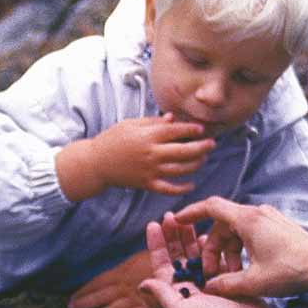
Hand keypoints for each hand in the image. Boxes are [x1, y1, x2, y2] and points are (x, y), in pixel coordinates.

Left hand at [68, 250, 159, 307]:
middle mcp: (125, 285)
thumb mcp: (140, 257)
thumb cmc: (159, 260)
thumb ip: (127, 265)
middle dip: (86, 302)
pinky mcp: (147, 307)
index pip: (99, 281)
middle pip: (102, 295)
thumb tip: (115, 269)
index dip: (85, 289)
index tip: (73, 296)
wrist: (177, 267)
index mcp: (123, 271)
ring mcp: (136, 297)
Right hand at [91, 114, 215, 193]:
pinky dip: (182, 188)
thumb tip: (173, 118)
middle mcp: (152, 153)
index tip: (202, 128)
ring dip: (196, 164)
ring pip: (181, 169)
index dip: (192, 129)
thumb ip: (153, 122)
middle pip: (184, 151)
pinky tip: (192, 184)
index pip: (176, 131)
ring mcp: (150, 170)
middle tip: (212, 144)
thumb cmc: (113, 139)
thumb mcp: (131, 124)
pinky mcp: (147, 184)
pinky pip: (169, 188)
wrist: (96, 163)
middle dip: (202, 147)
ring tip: (203, 158)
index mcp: (148, 136)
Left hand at [139, 219, 276, 307]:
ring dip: (192, 237)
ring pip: (197, 253)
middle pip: (179, 255)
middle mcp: (192, 286)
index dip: (157, 244)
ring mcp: (210, 282)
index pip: (163, 264)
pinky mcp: (228, 278)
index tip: (153, 224)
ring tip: (188, 220)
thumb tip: (142, 284)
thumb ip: (163, 295)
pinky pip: (217, 257)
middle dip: (174, 235)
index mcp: (179, 293)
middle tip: (171, 216)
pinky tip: (208, 234)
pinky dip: (212, 245)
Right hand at [172, 197, 307, 300]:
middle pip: (222, 224)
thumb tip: (208, 287)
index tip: (176, 221)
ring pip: (236, 230)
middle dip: (213, 247)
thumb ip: (226, 284)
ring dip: (229, 251)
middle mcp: (257, 213)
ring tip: (232, 276)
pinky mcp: (277, 226)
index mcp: (248, 219)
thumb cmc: (293, 271)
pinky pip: (250, 232)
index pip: (211, 206)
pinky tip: (246, 269)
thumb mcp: (255, 282)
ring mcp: (268, 218)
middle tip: (211, 272)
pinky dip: (242, 248)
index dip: (190, 213)